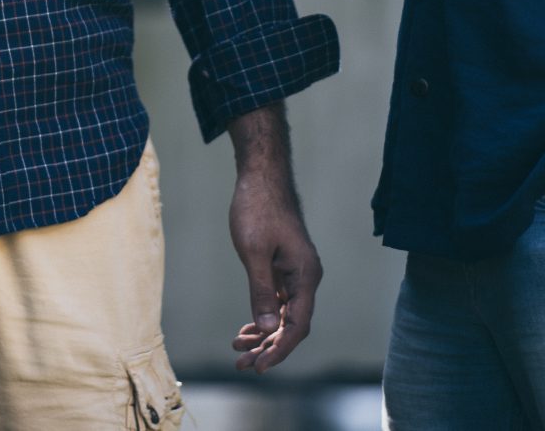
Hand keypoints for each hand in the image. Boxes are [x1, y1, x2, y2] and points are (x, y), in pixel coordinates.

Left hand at [225, 168, 320, 373]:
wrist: (260, 176)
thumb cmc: (257, 209)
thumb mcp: (254, 252)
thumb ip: (261, 291)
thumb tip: (267, 329)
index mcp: (306, 276)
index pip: (298, 326)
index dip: (279, 349)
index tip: (259, 367)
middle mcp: (306, 277)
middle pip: (292, 325)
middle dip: (268, 347)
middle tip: (242, 364)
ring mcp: (296, 273)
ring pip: (284, 315)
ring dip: (264, 334)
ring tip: (238, 350)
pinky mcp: (284, 267)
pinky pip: (278, 301)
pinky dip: (263, 316)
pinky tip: (247, 329)